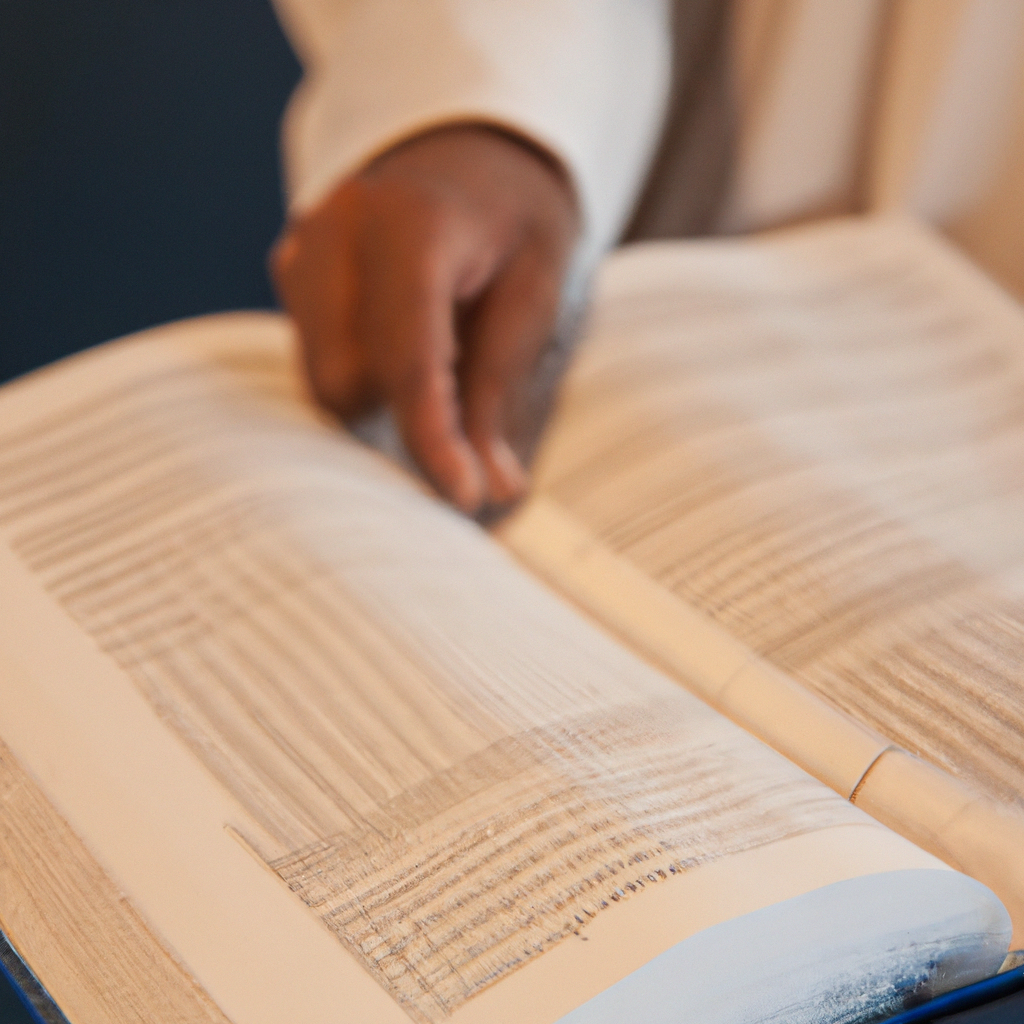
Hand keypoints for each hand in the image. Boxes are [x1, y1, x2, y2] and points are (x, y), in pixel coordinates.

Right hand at [271, 125, 579, 513]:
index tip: (463, 499)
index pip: (409, 358)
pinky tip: (397, 348)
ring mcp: (302, 246)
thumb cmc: (513, 219)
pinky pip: (312, 358)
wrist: (469, 150)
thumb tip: (492, 489)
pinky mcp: (289, 267)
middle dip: (401, 422)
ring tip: (437, 364)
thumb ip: (500, 386)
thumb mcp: (534, 290)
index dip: (433, 439)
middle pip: (345, 382)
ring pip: (322, 380)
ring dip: (379, 403)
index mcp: (410, 225)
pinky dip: (358, 378)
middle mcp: (337, 231)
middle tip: (462, 424)